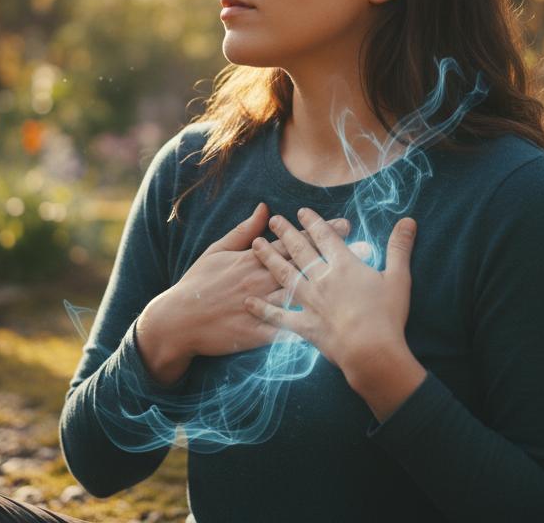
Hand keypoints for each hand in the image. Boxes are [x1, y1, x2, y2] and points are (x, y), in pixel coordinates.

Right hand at [156, 202, 351, 358]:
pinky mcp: (256, 333)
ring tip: (360, 286)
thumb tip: (264, 210)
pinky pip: (285, 332)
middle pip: (304, 267)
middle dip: (335, 259)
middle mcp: (259, 280)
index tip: (345, 225)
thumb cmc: (197, 283)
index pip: (292, 243)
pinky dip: (309, 331)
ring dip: (332, 291)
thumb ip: (243, 231)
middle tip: (365, 249)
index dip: (320, 234)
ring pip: (301, 297)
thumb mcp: (217, 250)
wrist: (178, 320)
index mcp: (252, 260)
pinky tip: (334, 330)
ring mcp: (259, 307)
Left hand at [244, 207, 416, 379]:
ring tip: (256, 245)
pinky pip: (278, 316)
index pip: (325, 237)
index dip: (313, 222)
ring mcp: (309, 302)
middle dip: (286, 232)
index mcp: (344, 265)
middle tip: (274, 220)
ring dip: (268, 258)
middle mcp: (321, 278)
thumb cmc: (387, 315)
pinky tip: (249, 302)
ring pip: (284, 275)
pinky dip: (263, 309)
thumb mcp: (399, 277)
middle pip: (299, 250)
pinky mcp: (303, 325)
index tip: (301, 211)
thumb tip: (409, 220)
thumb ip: (400, 247)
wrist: (370, 351)